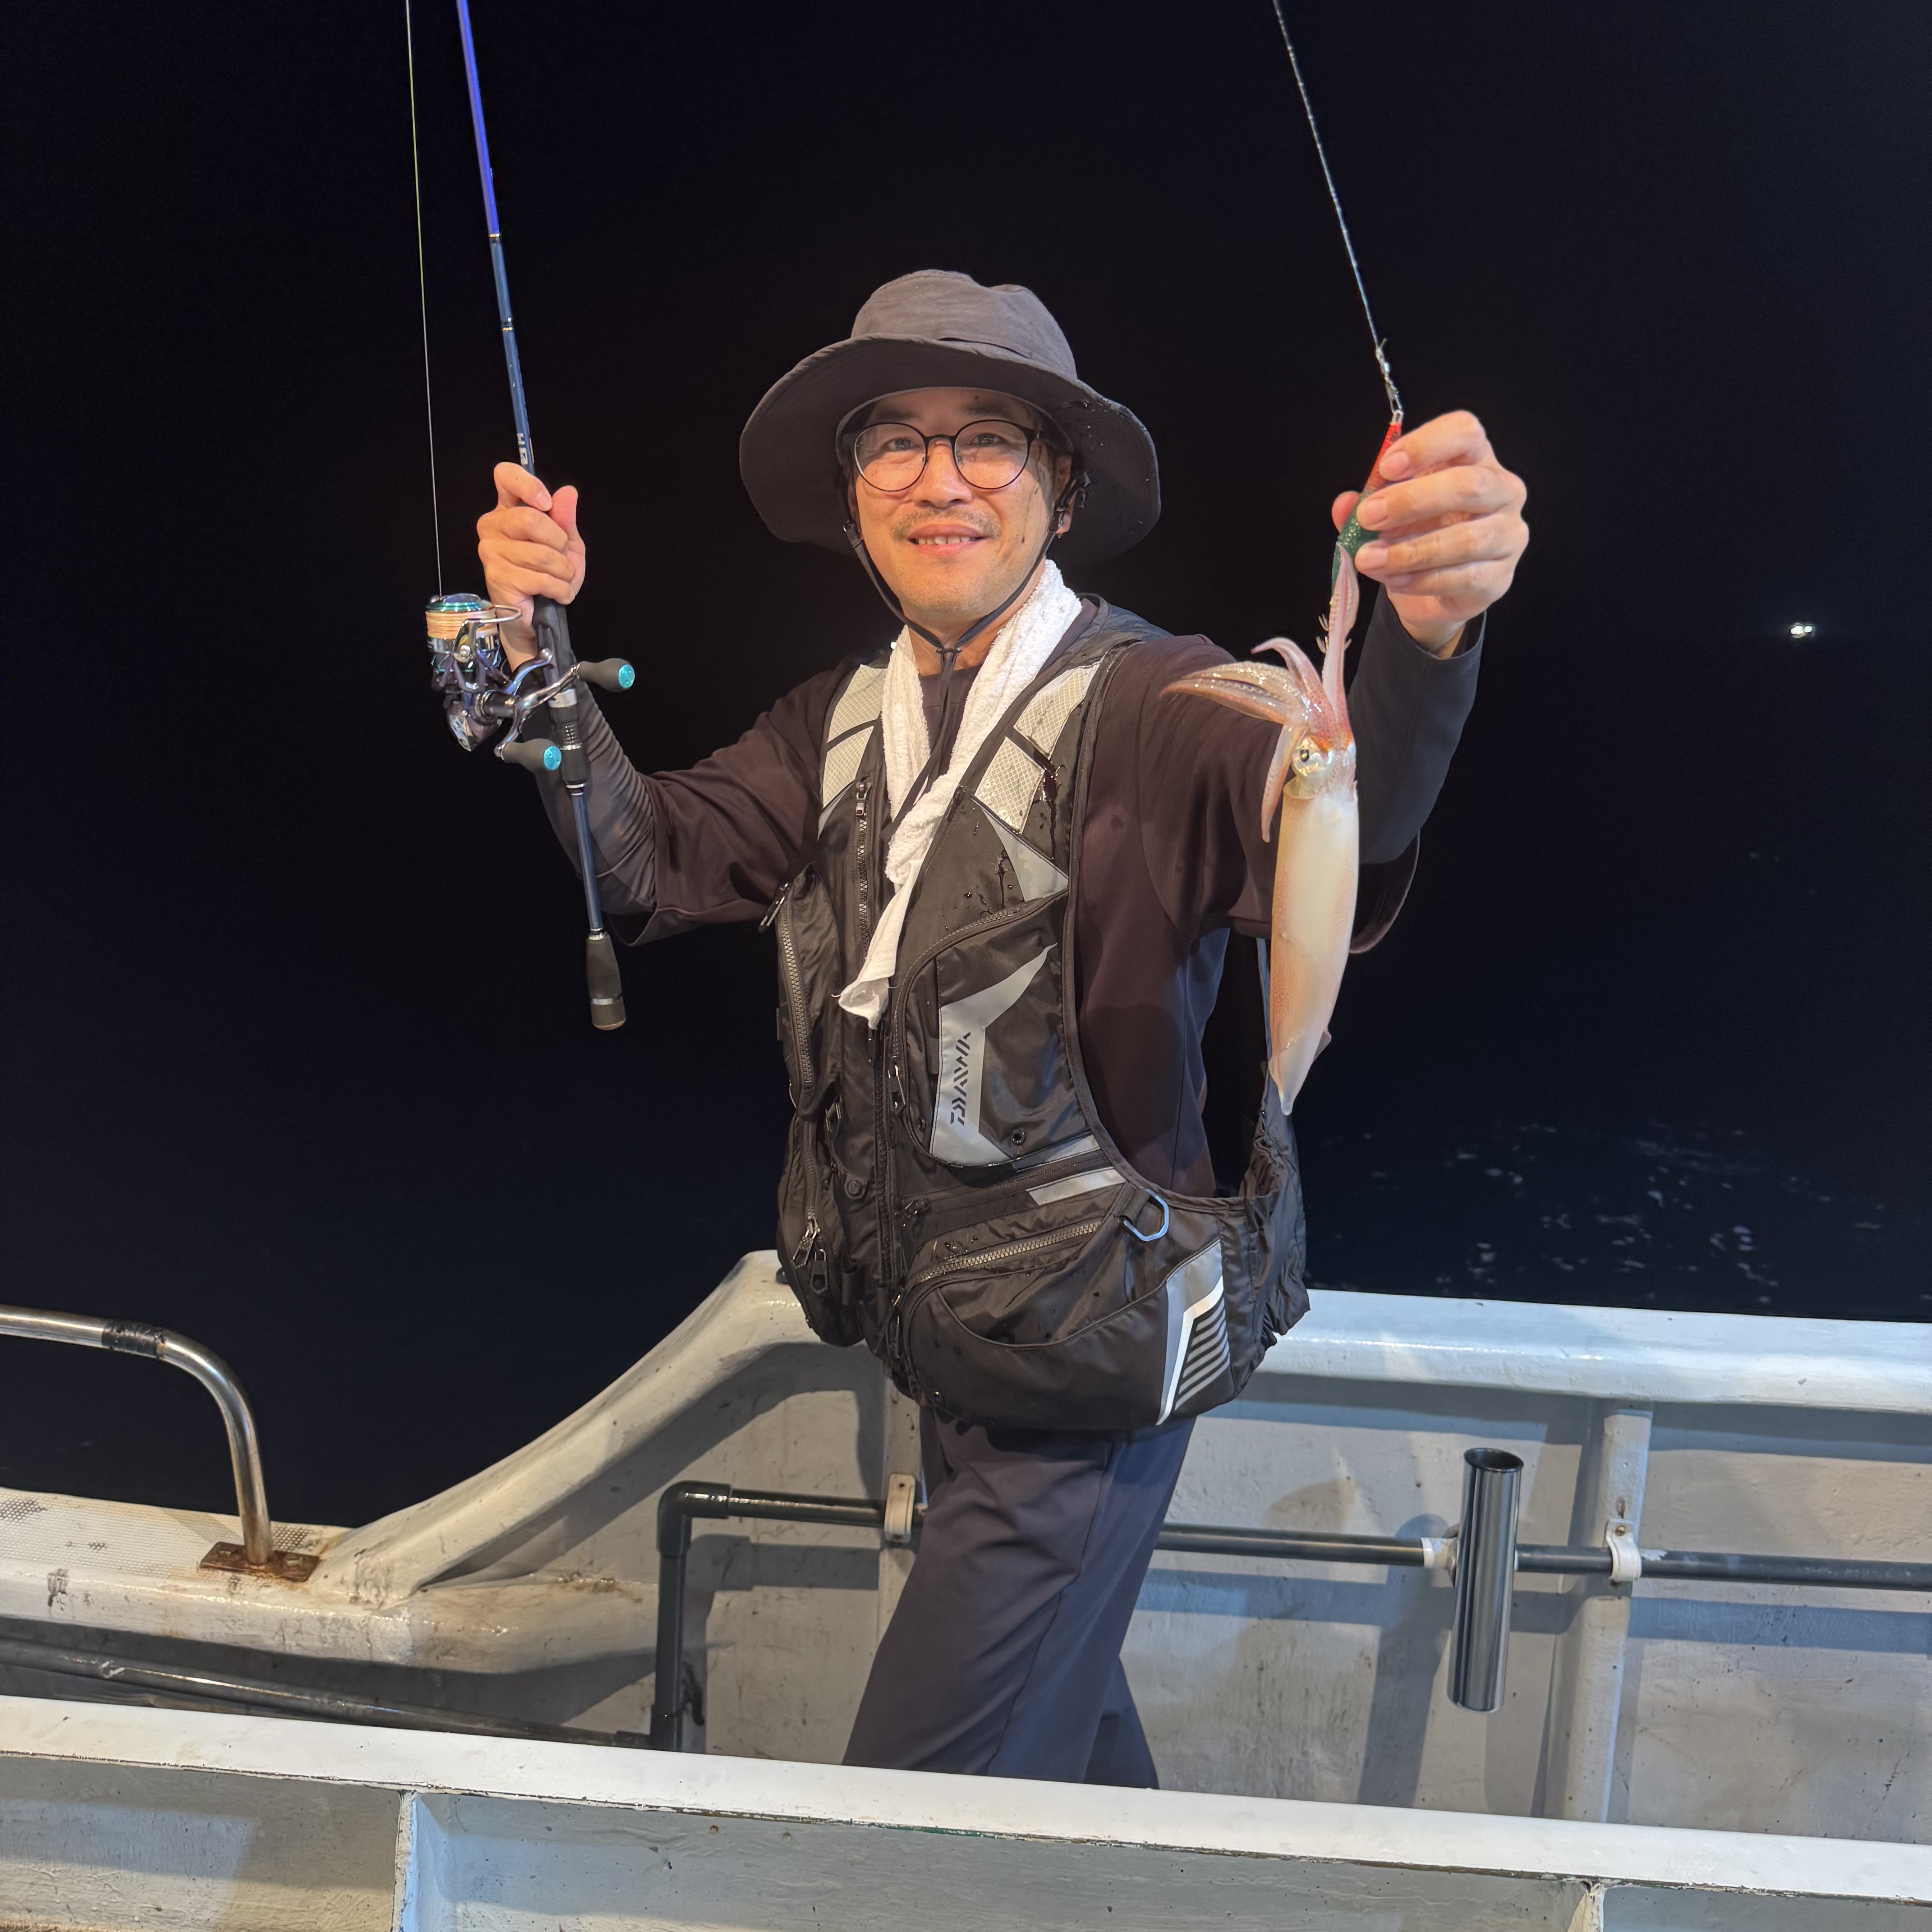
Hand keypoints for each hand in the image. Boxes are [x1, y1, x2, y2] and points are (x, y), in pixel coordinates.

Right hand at [476, 462, 585, 662]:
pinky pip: (540, 578)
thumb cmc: (548, 575)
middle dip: (560, 542)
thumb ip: (565, 518)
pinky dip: (559, 589)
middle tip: (563, 557)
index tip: (546, 504)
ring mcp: (490, 550)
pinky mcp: (496, 576)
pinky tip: (556, 593)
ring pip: (540, 553)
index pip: (505, 476)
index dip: (528, 485)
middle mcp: (493, 525)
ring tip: (561, 579)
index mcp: (508, 509)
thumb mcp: (566, 543)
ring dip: (563, 571)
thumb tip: (567, 492)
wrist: (538, 614)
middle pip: (530, 518)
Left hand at [1332, 410, 1526, 655]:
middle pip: (1469, 485)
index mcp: (1474, 459)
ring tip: (1369, 559)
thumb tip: (1345, 504)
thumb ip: (1367, 503)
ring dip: (1410, 551)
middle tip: (1369, 517)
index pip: (1464, 432)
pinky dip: (1422, 580)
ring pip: (1467, 539)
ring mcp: (1507, 535)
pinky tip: (1395, 580)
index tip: (1386, 467)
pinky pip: (1464, 578)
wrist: (1435, 591)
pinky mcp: (1499, 577)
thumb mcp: (1388, 512)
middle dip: (1412, 501)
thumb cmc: (1418, 535)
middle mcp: (1501, 490)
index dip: (1426, 445)